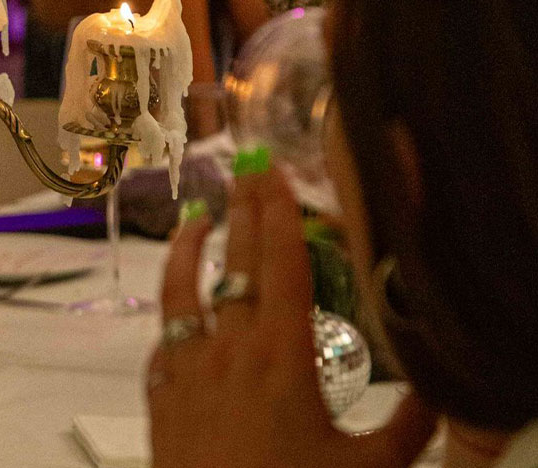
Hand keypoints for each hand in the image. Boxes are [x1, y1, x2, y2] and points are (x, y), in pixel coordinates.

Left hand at [147, 167, 435, 466]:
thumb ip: (409, 427)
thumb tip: (438, 394)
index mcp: (282, 356)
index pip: (281, 266)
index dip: (278, 215)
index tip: (274, 176)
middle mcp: (228, 352)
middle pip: (232, 265)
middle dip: (241, 213)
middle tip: (244, 172)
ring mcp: (186, 374)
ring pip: (180, 296)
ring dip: (186, 253)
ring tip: (194, 221)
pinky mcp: (160, 403)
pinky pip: (160, 349)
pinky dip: (169, 325)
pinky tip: (175, 317)